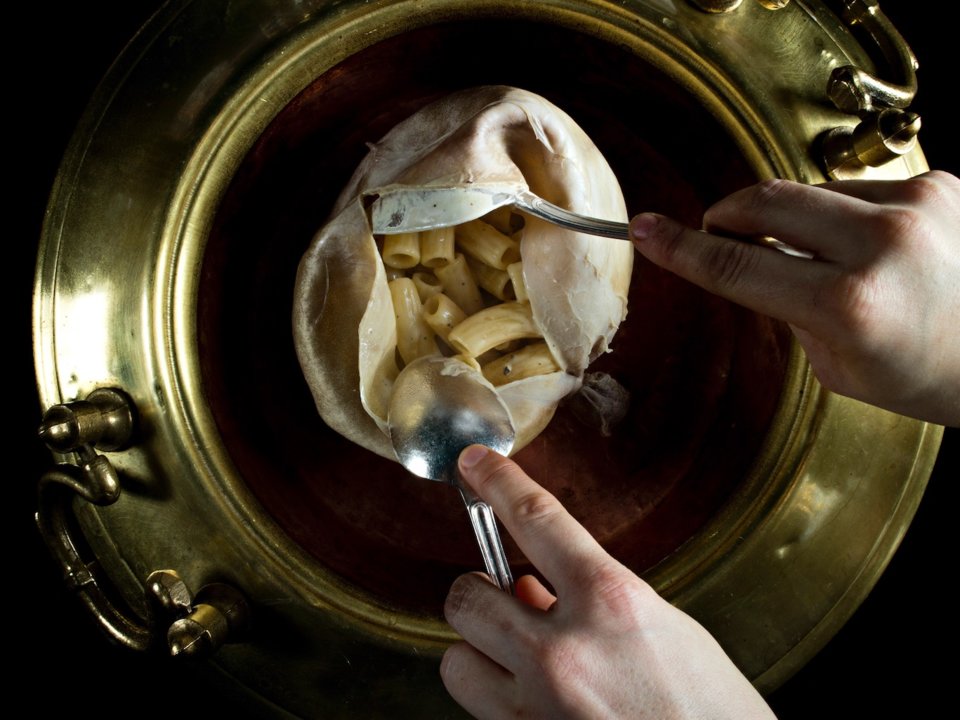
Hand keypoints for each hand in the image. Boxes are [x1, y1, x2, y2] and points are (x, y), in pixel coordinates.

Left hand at [440, 445, 775, 719]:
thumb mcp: (666, 630)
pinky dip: (496, 698)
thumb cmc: (713, 712)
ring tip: (515, 656)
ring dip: (480, 651)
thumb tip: (532, 591)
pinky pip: (478, 710)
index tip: (476, 465)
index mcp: (614, 602)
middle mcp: (566, 651)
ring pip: (455, 659)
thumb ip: (595, 601)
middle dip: (481, 592)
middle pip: (466, 595)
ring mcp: (539, 708)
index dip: (498, 482)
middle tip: (507, 599)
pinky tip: (533, 698)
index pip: (537, 519)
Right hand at [629, 171, 959, 426]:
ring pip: (812, 193)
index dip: (681, 248)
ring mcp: (916, 206)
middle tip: (718, 229)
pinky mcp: (938, 185)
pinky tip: (879, 249)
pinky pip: (860, 190)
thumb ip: (791, 310)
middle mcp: (884, 245)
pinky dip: (850, 217)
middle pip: (765, 200)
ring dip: (801, 222)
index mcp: (850, 306)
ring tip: (834, 263)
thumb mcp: (840, 367)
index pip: (736, 266)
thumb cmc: (933, 375)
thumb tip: (759, 259)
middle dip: (729, 213)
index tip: (647, 229)